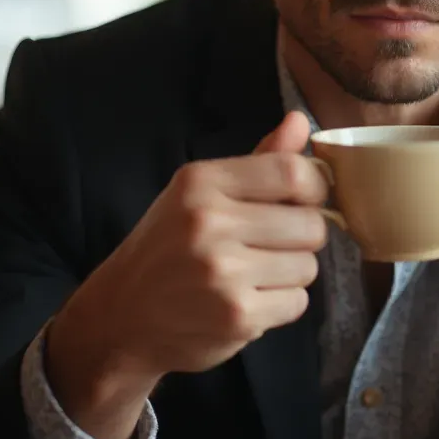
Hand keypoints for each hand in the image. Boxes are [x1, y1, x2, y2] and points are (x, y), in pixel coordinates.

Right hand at [45, 110, 328, 438]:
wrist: (122, 318)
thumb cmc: (169, 248)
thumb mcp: (201, 193)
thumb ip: (259, 160)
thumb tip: (301, 120)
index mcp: (201, 182)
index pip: (291, 172)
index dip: (316, 187)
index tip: (308, 199)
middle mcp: (210, 223)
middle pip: (310, 224)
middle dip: (303, 236)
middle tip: (274, 244)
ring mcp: (223, 272)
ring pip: (308, 267)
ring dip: (292, 273)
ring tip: (256, 274)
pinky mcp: (236, 316)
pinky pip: (297, 303)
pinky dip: (282, 305)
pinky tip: (248, 300)